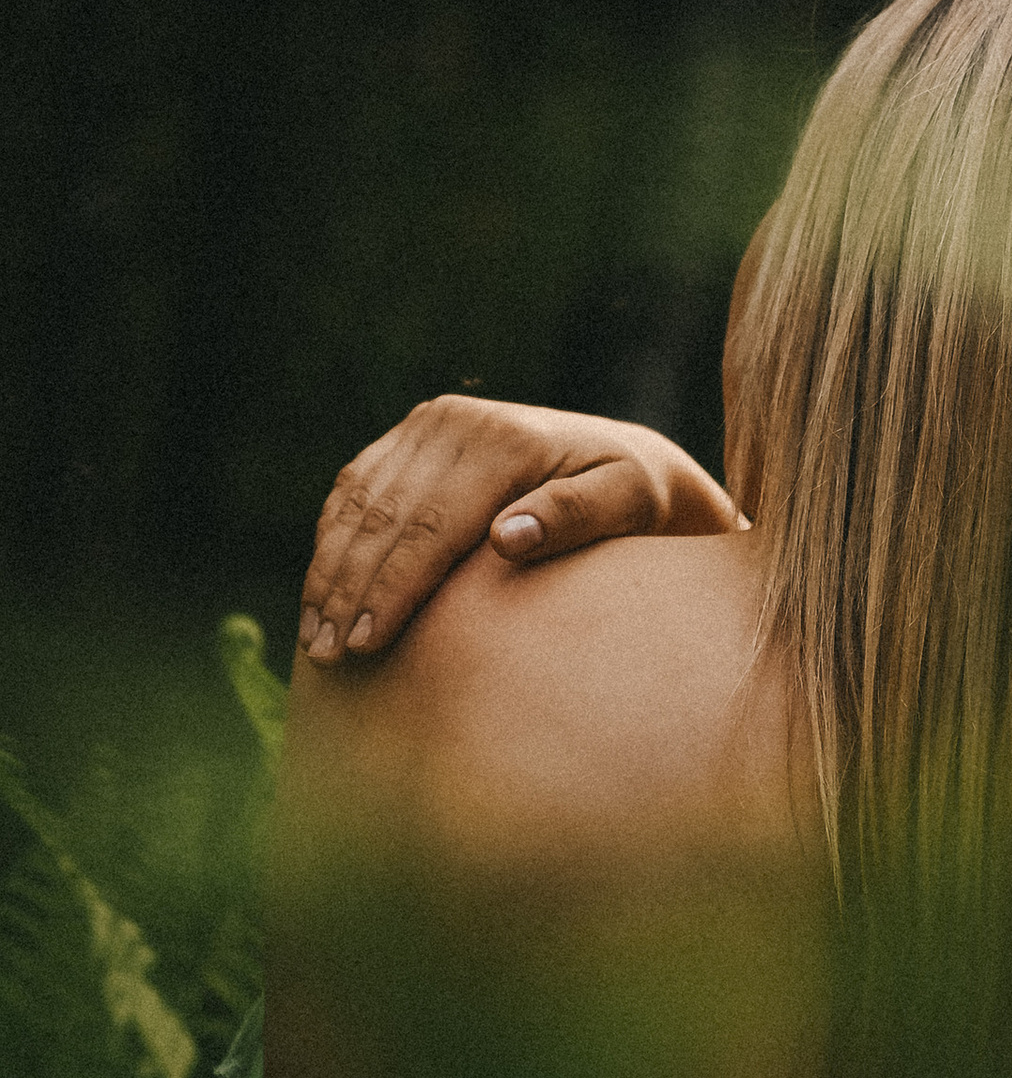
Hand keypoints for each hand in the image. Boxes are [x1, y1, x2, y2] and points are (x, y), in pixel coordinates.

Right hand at [297, 397, 738, 663]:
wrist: (624, 459)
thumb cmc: (632, 498)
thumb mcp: (626, 504)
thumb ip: (572, 517)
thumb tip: (506, 539)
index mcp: (502, 440)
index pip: (431, 526)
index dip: (393, 589)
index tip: (368, 645)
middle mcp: (454, 421)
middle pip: (385, 517)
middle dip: (350, 590)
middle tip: (326, 656)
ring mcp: (426, 426)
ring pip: (357, 504)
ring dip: (329, 572)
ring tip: (313, 640)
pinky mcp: (409, 438)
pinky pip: (354, 491)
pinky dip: (332, 542)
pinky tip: (322, 595)